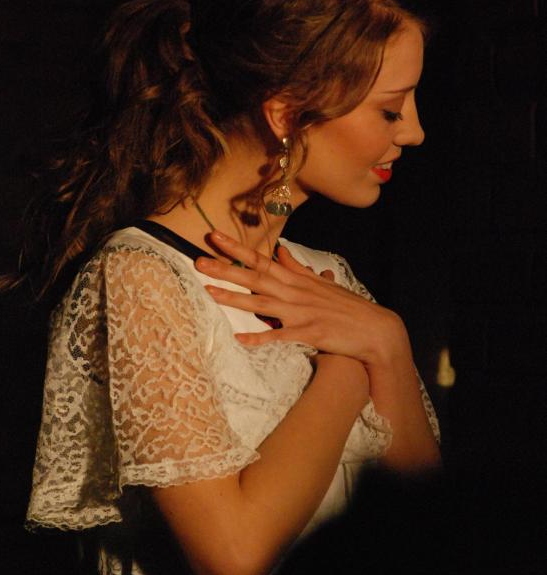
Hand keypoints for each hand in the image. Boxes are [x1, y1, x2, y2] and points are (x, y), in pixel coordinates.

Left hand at [195, 231, 406, 367]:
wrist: (375, 330)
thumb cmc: (347, 307)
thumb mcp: (321, 284)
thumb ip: (297, 268)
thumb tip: (280, 251)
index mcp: (296, 280)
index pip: (261, 259)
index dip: (236, 248)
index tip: (213, 237)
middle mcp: (295, 293)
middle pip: (255, 278)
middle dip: (226, 269)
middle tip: (198, 261)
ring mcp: (301, 313)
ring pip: (261, 304)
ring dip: (234, 299)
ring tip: (209, 293)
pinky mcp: (309, 333)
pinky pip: (280, 336)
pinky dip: (260, 338)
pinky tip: (240, 338)